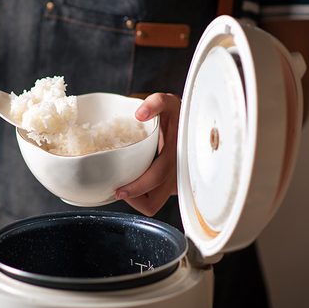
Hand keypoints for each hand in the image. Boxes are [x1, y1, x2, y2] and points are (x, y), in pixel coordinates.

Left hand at [115, 93, 180, 215]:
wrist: (191, 124)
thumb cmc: (177, 116)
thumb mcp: (168, 103)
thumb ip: (156, 103)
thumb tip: (140, 114)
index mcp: (176, 155)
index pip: (156, 179)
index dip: (137, 188)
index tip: (119, 190)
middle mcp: (178, 174)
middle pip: (153, 202)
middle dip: (133, 199)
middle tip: (117, 189)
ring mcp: (175, 183)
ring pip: (153, 204)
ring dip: (137, 199)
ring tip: (125, 185)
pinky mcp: (171, 188)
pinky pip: (155, 199)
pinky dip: (142, 195)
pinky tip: (134, 181)